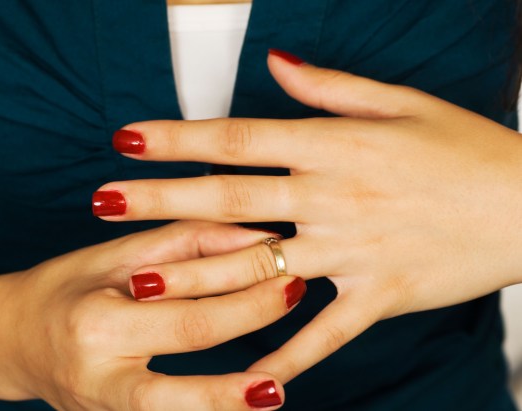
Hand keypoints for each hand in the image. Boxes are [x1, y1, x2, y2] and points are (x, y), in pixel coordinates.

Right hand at [2, 221, 303, 409]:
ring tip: (278, 387)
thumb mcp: (118, 256)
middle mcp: (100, 375)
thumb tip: (255, 236)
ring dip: (233, 400)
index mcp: (98, 323)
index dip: (245, 286)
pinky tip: (238, 402)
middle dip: (252, 319)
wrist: (15, 340)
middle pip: (194, 348)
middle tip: (296, 293)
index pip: (189, 306)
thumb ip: (186, 242)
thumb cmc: (68, 288)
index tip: (286, 263)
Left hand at [93, 50, 521, 383]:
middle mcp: (333, 196)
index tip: (128, 139)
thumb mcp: (401, 101)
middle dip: (161, 199)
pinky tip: (243, 376)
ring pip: (262, 266)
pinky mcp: (380, 295)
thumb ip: (329, 86)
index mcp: (335, 145)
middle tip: (101, 200)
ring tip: (138, 277)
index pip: (238, 139)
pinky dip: (285, 354)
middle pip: (231, 199)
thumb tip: (276, 65)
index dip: (179, 138)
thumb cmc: (466, 148)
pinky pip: (323, 332)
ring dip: (197, 273)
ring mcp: (354, 250)